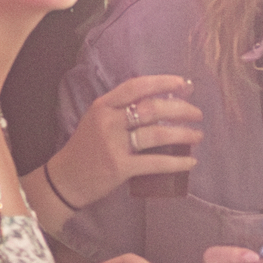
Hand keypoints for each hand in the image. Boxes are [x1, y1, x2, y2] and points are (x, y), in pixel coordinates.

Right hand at [47, 75, 203, 208]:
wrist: (64, 180)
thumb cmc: (84, 149)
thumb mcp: (97, 120)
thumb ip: (121, 111)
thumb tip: (160, 104)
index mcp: (103, 105)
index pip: (136, 86)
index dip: (163, 82)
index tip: (184, 84)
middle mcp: (108, 121)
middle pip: (152, 108)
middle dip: (181, 109)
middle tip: (197, 114)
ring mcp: (113, 145)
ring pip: (157, 134)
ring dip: (183, 134)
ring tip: (198, 135)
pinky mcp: (120, 168)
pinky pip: (155, 162)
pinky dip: (177, 162)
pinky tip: (190, 161)